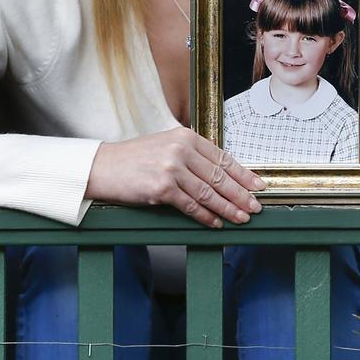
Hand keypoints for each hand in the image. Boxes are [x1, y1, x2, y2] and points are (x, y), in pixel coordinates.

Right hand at [86, 127, 264, 227]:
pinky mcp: (162, 188)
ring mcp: (172, 168)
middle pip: (220, 176)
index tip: (258, 185)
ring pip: (209, 192)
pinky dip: (206, 216)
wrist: (102, 167)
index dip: (243, 174)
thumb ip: (191, 156)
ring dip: (228, 208)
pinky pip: (191, 205)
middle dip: (241, 194)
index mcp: (186, 137)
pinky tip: (216, 223)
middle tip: (256, 206)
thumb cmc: (133, 159)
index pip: (222, 157)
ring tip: (242, 217)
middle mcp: (181, 149)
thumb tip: (221, 176)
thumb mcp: (165, 146)